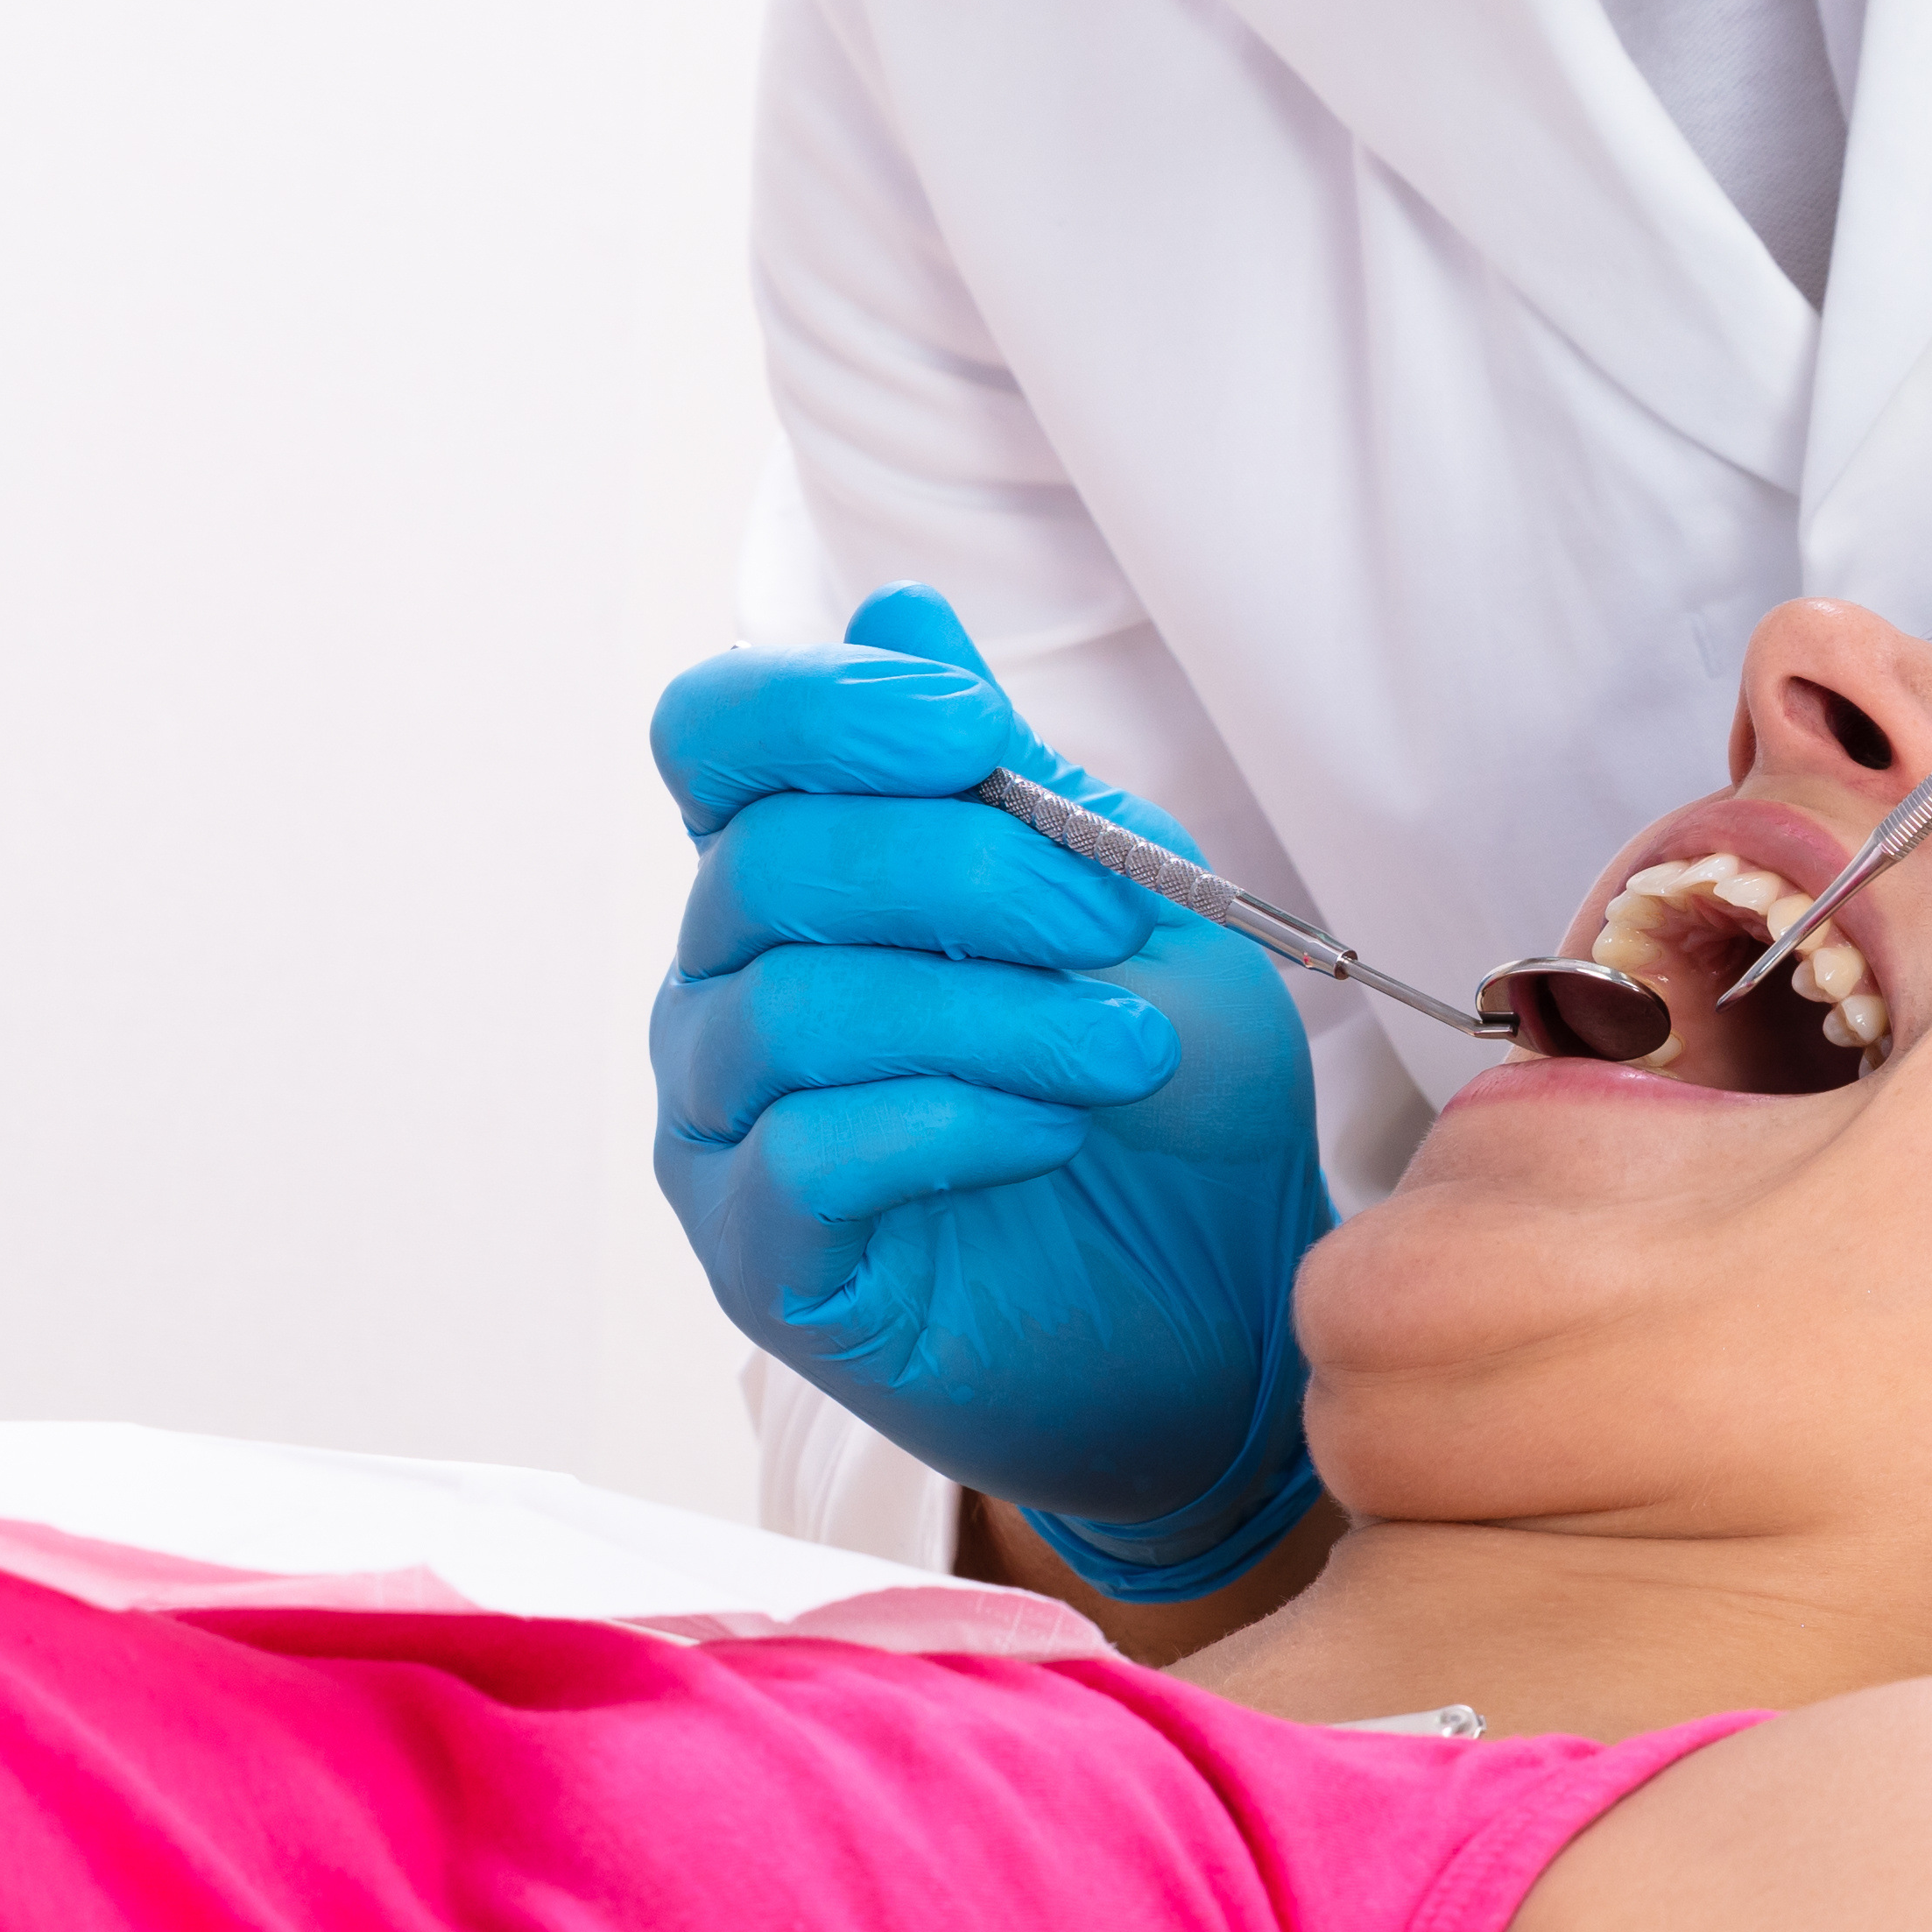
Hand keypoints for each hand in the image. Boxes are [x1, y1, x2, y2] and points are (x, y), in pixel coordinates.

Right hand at [648, 588, 1330, 1594]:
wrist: (1217, 1325)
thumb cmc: (1162, 1108)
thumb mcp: (1129, 907)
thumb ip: (1013, 779)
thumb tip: (902, 607)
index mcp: (795, 874)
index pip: (715, 739)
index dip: (819, 710)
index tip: (968, 727)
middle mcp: (720, 986)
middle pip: (764, 865)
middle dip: (958, 872)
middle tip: (1106, 923)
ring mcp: (720, 1128)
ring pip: (788, 1012)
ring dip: (984, 1012)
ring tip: (1122, 1049)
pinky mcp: (758, 1258)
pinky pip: (805, 1156)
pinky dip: (947, 1122)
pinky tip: (1050, 1133)